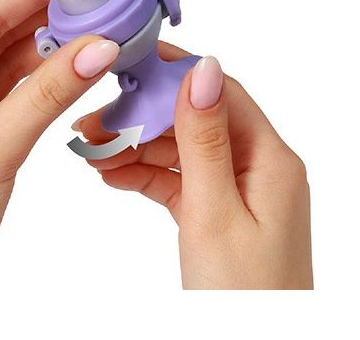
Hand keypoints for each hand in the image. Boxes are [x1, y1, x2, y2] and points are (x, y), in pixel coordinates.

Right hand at [77, 44, 312, 288]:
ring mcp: (236, 189)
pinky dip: (144, 175)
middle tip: (93, 122)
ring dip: (135, 148)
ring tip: (91, 151)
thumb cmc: (244, 298)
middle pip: (191, 120)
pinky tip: (112, 174)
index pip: (218, 92)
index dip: (173, 71)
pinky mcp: (217, 210)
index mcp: (268, 159)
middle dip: (141, 118)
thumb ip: (204, 141)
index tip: (130, 62)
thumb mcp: (215, 213)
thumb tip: (203, 69)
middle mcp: (256, 167)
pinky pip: (177, 180)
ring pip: (179, 151)